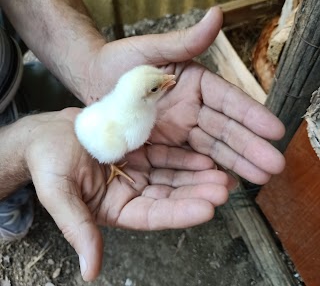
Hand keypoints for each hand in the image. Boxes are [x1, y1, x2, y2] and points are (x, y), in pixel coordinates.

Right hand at [25, 108, 234, 280]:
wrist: (47, 133)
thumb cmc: (47, 163)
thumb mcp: (58, 194)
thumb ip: (77, 228)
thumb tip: (90, 272)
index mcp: (114, 209)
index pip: (153, 216)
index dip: (180, 213)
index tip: (207, 209)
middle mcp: (131, 192)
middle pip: (170, 195)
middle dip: (197, 192)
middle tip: (224, 188)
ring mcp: (138, 171)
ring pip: (173, 175)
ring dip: (197, 175)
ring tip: (222, 174)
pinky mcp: (141, 151)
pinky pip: (166, 154)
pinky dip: (185, 157)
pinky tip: (203, 158)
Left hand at [88, 6, 284, 183]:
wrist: (93, 84)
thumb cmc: (120, 63)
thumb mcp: (150, 49)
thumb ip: (183, 41)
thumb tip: (218, 12)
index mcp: (195, 84)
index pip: (228, 100)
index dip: (251, 115)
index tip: (275, 129)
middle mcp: (192, 110)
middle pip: (224, 130)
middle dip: (250, 147)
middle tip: (274, 166)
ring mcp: (179, 132)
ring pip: (210, 150)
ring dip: (234, 164)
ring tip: (258, 180)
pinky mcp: (164, 148)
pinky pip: (186, 162)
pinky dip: (204, 172)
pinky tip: (222, 183)